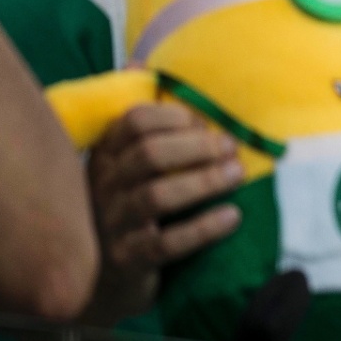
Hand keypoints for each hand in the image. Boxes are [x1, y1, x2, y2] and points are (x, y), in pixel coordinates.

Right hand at [83, 103, 242, 326]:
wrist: (102, 280)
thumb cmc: (125, 207)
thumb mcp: (124, 163)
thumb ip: (139, 119)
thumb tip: (138, 60)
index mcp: (106, 156)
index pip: (134, 122)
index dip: (175, 117)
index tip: (206, 122)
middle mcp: (104, 187)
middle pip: (148, 155)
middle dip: (196, 147)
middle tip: (231, 148)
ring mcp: (113, 225)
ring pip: (156, 197)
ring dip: (203, 182)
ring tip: (237, 175)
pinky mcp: (129, 261)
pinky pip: (165, 244)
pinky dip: (203, 229)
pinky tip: (232, 217)